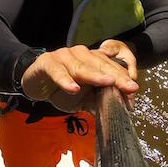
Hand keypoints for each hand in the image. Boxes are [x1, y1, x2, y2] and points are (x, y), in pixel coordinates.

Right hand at [20, 45, 138, 112]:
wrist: (33, 83)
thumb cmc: (60, 89)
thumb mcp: (82, 99)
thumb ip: (99, 102)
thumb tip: (119, 112)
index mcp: (92, 60)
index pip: (111, 68)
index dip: (123, 79)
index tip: (134, 92)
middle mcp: (81, 54)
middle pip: (101, 65)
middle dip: (117, 77)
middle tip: (130, 88)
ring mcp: (64, 56)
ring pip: (81, 67)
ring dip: (95, 76)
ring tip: (108, 83)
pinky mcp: (47, 62)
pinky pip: (58, 71)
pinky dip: (65, 80)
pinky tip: (73, 89)